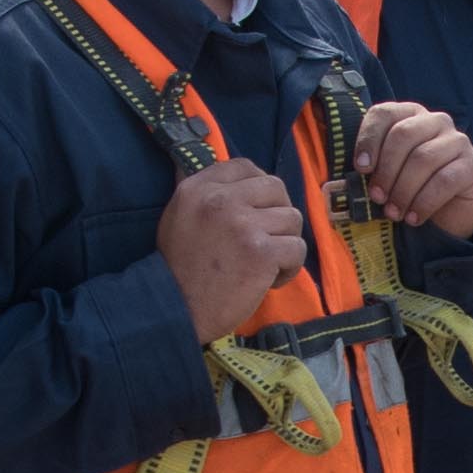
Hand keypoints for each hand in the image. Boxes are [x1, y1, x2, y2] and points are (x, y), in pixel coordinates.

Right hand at [157, 162, 312, 342]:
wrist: (176, 310)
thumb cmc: (179, 269)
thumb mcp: (178, 216)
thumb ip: (200, 191)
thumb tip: (209, 161)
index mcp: (198, 187)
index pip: (245, 167)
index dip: (260, 188)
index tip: (258, 211)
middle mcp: (220, 199)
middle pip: (276, 188)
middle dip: (278, 214)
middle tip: (267, 239)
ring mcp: (243, 224)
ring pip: (292, 218)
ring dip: (285, 243)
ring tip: (265, 265)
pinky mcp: (261, 252)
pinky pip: (297, 248)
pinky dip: (289, 268)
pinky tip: (270, 281)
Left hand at [352, 98, 472, 238]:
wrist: (448, 211)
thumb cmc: (410, 186)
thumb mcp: (387, 172)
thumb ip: (371, 164)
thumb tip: (351, 171)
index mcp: (410, 115)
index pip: (385, 114)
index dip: (369, 139)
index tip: (360, 168)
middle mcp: (436, 121)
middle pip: (404, 135)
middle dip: (386, 170)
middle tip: (377, 197)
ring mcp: (458, 140)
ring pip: (423, 158)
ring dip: (403, 190)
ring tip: (393, 213)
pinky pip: (445, 180)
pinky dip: (424, 202)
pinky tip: (414, 218)